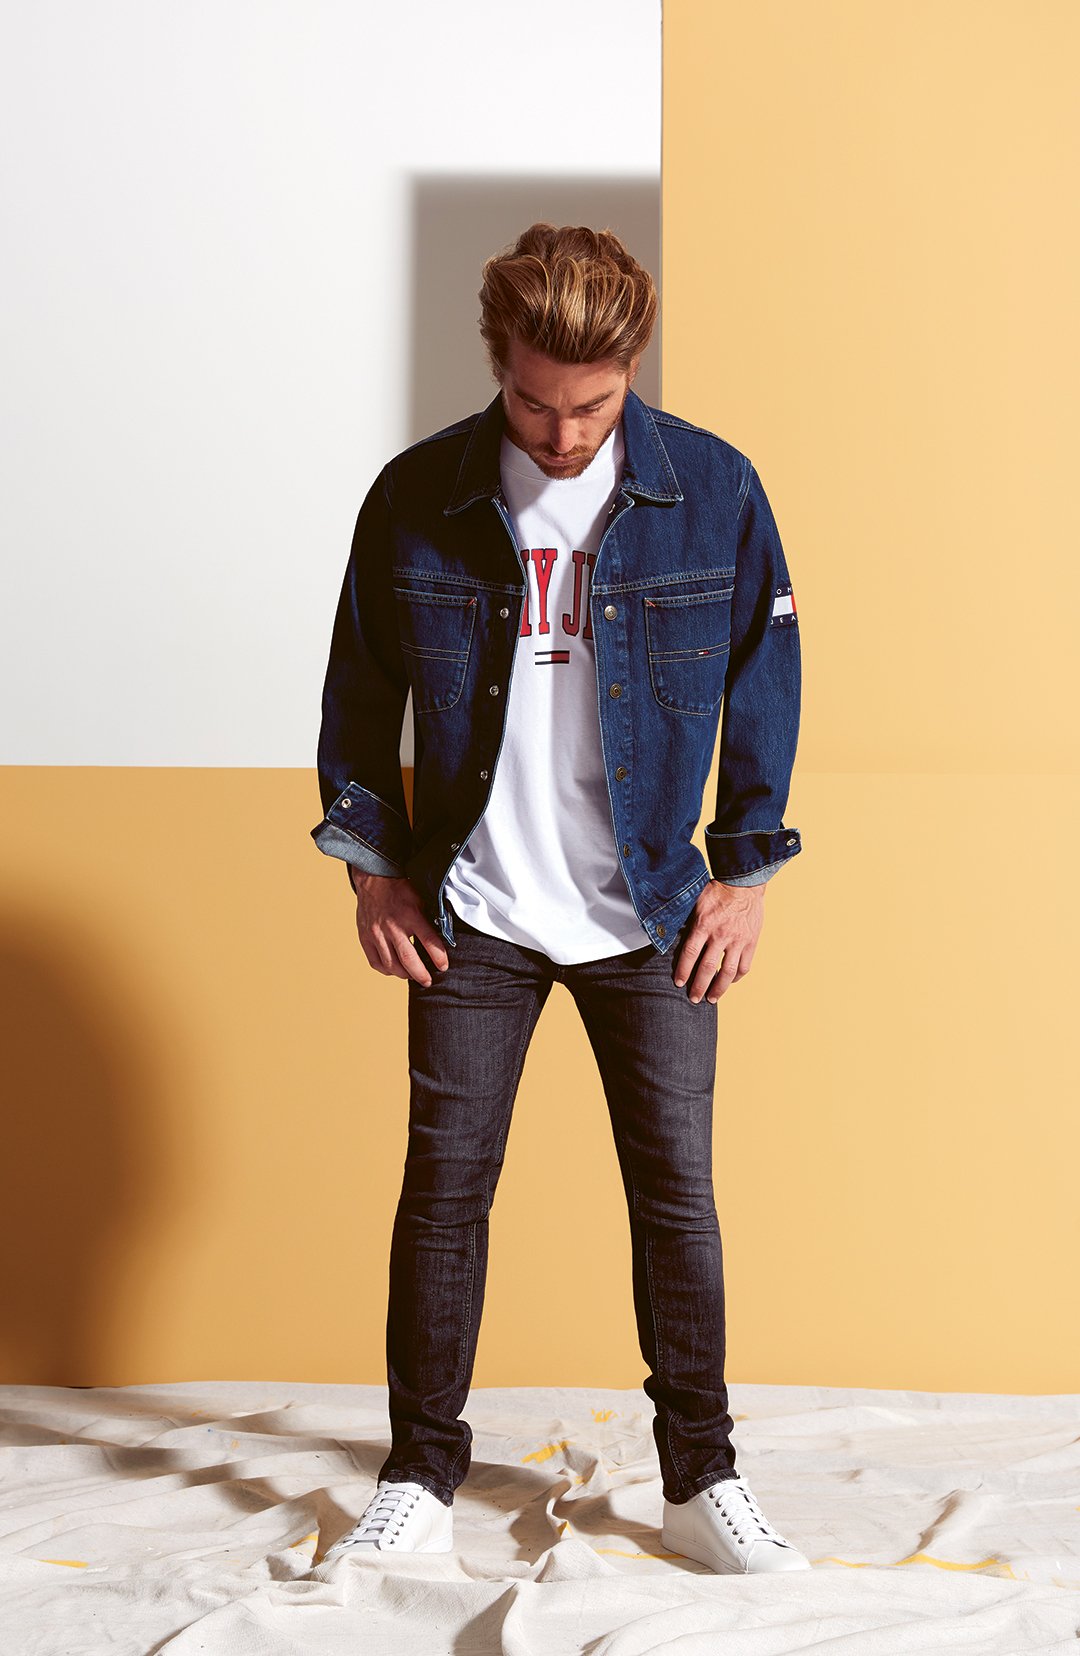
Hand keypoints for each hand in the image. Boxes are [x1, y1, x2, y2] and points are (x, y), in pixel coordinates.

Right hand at [350, 869, 448, 985]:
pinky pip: (375, 962)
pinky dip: (386, 970)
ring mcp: (376, 933)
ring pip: (391, 964)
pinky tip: (394, 969)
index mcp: (410, 915)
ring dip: (404, 975)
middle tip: (428, 981)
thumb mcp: (420, 898)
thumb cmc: (400, 889)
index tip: (444, 967)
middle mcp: (392, 926)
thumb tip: (445, 937)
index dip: (439, 957)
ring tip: (412, 976)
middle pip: (408, 959)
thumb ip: (429, 918)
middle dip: (421, 974)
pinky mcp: (365, 937)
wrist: (373, 880)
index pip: (429, 941)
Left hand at [673, 881, 764, 1003]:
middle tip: (693, 998)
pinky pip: (744, 966)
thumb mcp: (696, 900)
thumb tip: (668, 931)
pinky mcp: (751, 942)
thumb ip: (686, 919)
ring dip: (719, 988)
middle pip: (707, 968)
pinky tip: (729, 981)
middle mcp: (721, 935)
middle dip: (699, 986)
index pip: (690, 953)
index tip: (678, 982)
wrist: (744, 883)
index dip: (683, 970)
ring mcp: (738, 940)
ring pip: (728, 972)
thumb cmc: (717, 891)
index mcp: (704, 925)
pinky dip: (736, 977)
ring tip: (712, 998)